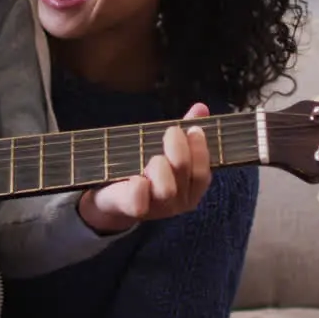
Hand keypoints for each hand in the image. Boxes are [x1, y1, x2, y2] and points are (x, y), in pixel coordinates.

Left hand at [78, 103, 212, 233]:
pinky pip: (139, 203)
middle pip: (186, 175)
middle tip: (171, 132)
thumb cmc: (147, 172)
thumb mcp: (166, 151)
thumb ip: (184, 133)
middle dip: (179, 149)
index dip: (201, 150)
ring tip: (151, 159)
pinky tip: (135, 178)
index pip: (203, 174)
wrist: (115, 201)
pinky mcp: (132, 210)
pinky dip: (138, 187)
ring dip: (160, 167)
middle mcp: (177, 203)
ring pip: (166, 190)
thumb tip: (201, 108)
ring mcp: (156, 209)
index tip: (193, 128)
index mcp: (190, 190)